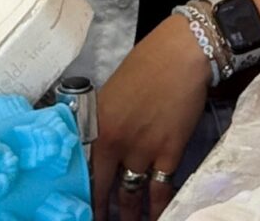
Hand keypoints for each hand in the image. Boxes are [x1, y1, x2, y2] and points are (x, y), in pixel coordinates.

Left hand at [92, 16, 212, 219]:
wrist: (181, 54)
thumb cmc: (147, 64)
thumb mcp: (112, 93)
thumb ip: (104, 121)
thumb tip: (102, 144)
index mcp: (95, 125)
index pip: (81, 169)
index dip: (80, 193)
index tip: (78, 208)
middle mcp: (114, 142)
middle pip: (102, 188)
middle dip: (100, 211)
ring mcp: (142, 149)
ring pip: (130, 193)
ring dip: (129, 214)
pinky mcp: (169, 152)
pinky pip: (159, 189)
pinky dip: (157, 207)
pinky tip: (155, 217)